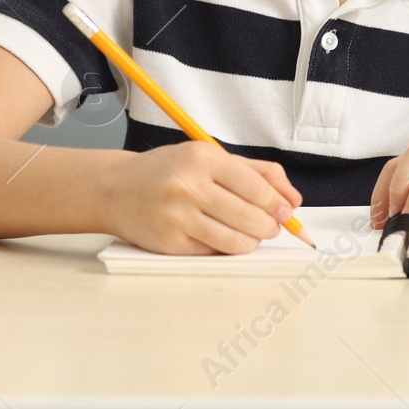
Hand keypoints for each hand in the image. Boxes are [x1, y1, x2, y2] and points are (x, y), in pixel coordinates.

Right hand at [103, 141, 302, 254]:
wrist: (116, 189)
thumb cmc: (167, 171)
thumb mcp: (208, 157)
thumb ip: (255, 172)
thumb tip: (292, 198)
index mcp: (202, 159)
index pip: (255, 186)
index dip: (277, 203)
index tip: (287, 211)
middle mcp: (188, 187)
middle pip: (249, 216)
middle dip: (270, 226)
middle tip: (272, 226)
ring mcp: (178, 218)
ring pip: (235, 240)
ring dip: (252, 240)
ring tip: (251, 232)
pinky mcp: (170, 243)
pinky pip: (214, 252)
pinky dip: (226, 247)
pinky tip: (222, 235)